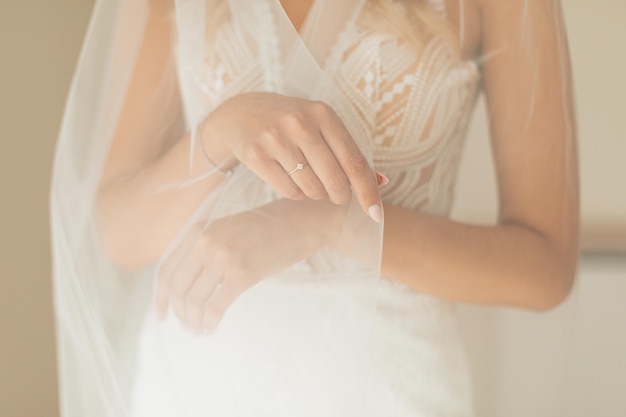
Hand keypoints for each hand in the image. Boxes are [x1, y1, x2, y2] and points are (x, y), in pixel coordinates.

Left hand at [154, 199, 343, 332]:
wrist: (302, 221)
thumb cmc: (268, 228)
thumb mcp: (228, 229)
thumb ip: (205, 247)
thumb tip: (187, 282)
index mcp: (199, 229)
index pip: (166, 269)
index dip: (160, 297)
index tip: (161, 315)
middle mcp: (206, 241)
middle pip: (177, 287)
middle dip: (180, 312)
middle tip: (187, 326)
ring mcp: (223, 256)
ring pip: (194, 299)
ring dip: (193, 321)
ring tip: (200, 330)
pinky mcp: (242, 272)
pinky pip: (215, 305)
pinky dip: (209, 322)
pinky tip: (211, 329)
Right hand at [202, 92, 382, 221]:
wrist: (240, 113)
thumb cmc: (291, 123)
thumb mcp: (322, 126)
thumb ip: (350, 153)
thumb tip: (383, 182)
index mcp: (323, 114)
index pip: (355, 161)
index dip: (368, 191)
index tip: (376, 215)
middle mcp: (301, 123)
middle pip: (335, 180)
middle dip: (340, 195)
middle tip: (336, 194)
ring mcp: (276, 138)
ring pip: (312, 189)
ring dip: (316, 193)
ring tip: (310, 180)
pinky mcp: (256, 155)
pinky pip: (289, 192)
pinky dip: (296, 193)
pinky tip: (291, 179)